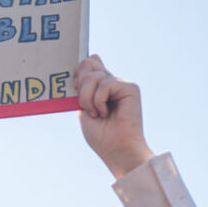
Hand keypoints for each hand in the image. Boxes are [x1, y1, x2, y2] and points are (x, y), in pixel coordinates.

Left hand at [74, 55, 153, 178]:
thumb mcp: (84, 106)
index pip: (88, 63)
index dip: (78, 74)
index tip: (77, 91)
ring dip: (87, 99)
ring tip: (97, 114)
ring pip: (94, 76)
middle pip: (88, 64)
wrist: (116, 151)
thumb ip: (84, 84)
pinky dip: (99, 101)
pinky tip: (105, 113)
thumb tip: (92, 56)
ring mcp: (122, 84)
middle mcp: (112, 82)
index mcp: (101, 86)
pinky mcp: (130, 88)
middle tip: (86, 106)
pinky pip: (105, 84)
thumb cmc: (101, 136)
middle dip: (81, 86)